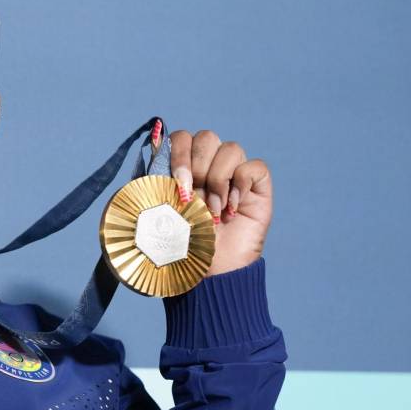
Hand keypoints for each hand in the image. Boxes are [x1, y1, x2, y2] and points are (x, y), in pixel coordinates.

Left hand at [167, 129, 271, 275]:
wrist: (208, 272)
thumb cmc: (180, 244)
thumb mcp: (157, 212)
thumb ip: (152, 179)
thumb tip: (153, 142)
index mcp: (184, 167)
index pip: (182, 137)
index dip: (179, 154)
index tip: (177, 184)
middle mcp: (209, 166)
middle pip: (207, 137)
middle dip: (196, 167)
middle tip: (193, 199)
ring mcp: (235, 174)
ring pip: (231, 148)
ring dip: (218, 181)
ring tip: (213, 211)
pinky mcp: (258, 187)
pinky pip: (255, 166)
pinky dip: (241, 185)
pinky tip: (232, 210)